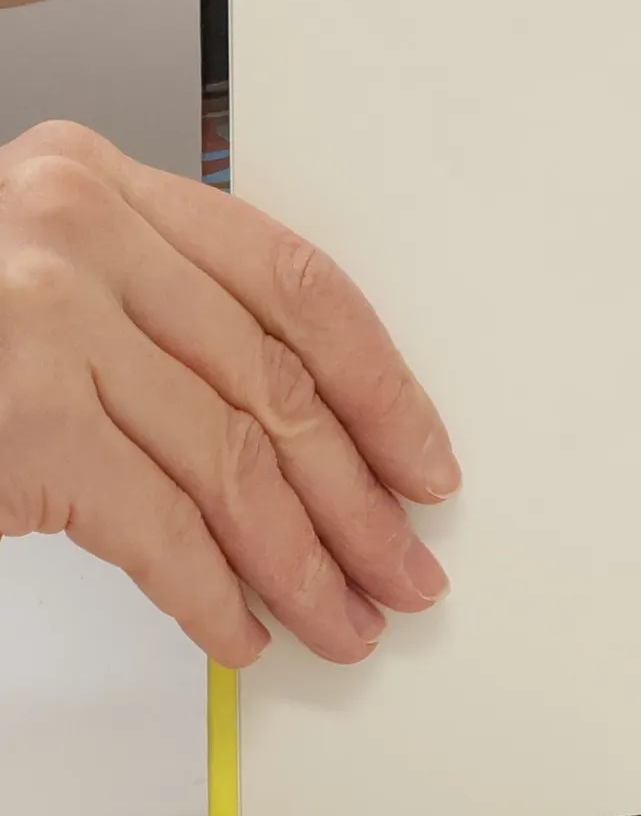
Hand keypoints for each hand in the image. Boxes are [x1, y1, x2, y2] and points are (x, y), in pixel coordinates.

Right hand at [0, 121, 458, 666]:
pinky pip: (156, 526)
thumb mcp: (45, 272)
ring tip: (349, 618)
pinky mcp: (18, 420)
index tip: (425, 460)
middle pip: (276, 384)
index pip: (297, 284)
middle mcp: (80, 236)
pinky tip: (243, 631)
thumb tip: (307, 430)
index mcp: (107, 184)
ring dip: (304, 562)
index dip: (382, 384)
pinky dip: (211, 592)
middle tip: (406, 568)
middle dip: (358, 497)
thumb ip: (163, 315)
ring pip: (232, 461)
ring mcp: (43, 323)